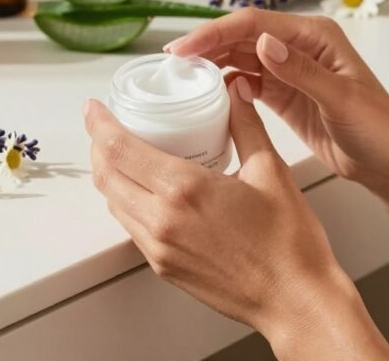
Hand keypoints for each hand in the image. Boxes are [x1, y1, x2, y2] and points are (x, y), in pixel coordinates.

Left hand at [83, 77, 347, 339]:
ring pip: (114, 203)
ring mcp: (161, 248)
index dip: (99, 124)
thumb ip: (246, 123)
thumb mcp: (270, 169)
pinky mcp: (165, 268)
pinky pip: (131, 226)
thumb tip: (235, 88)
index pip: (119, 150)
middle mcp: (163, 220)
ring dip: (109, 174)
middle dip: (98, 145)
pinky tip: (145, 187)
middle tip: (106, 124)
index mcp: (185, 190)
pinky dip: (126, 200)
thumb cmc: (288, 243)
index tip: (94, 107)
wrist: (294, 300)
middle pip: (106, 176)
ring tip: (123, 151)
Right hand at [164, 7, 388, 189]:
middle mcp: (299, 46)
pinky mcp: (285, 95)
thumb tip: (263, 42)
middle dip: (207, 45)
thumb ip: (301, 71)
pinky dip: (227, 85)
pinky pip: (248, 82)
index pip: (255, 23)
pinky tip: (211, 94)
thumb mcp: (341, 100)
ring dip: (213, 64)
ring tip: (182, 77)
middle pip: (243, 37)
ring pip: (241, 58)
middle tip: (172, 62)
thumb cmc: (380, 129)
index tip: (185, 47)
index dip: (216, 32)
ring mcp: (290, 70)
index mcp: (314, 35)